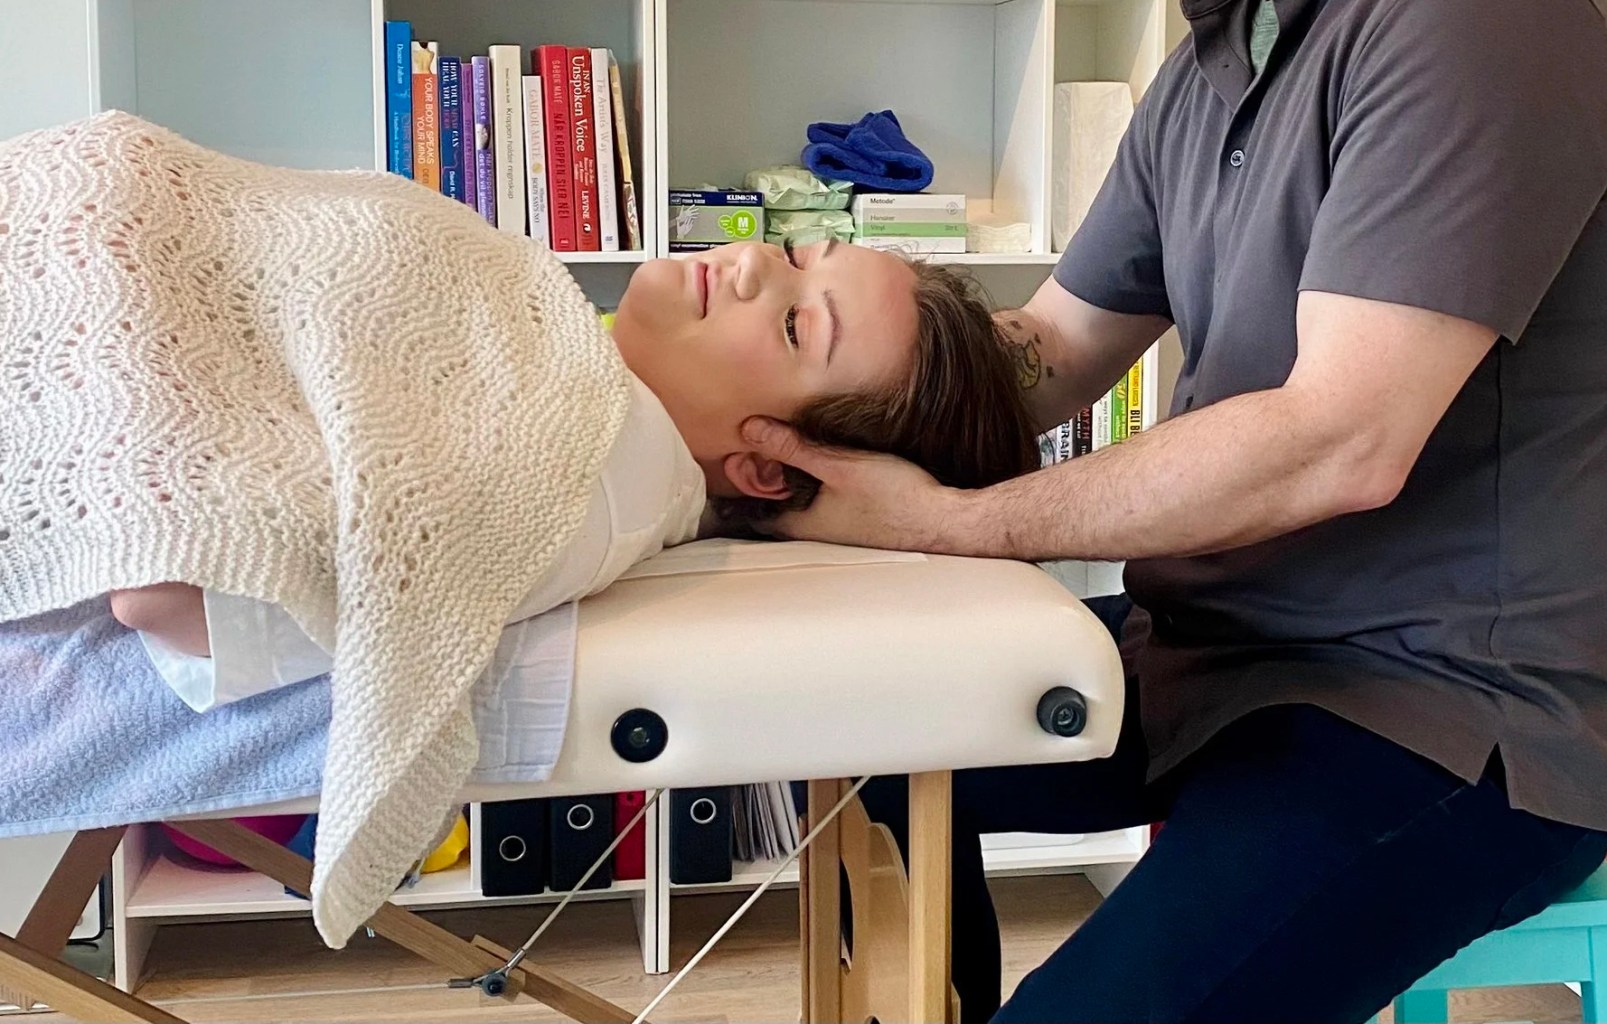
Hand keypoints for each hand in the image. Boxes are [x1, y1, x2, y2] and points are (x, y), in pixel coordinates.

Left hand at [739, 416, 963, 550]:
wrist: (946, 522)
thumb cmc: (896, 498)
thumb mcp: (839, 466)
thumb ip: (794, 448)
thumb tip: (751, 430)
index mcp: (804, 525)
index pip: (757, 513)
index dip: (743, 491)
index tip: (735, 468)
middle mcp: (819, 535)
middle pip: (780, 510)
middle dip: (768, 486)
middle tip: (758, 457)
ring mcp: (843, 533)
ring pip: (806, 508)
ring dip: (795, 487)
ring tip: (789, 457)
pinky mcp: (865, 525)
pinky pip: (830, 507)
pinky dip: (821, 490)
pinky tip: (831, 471)